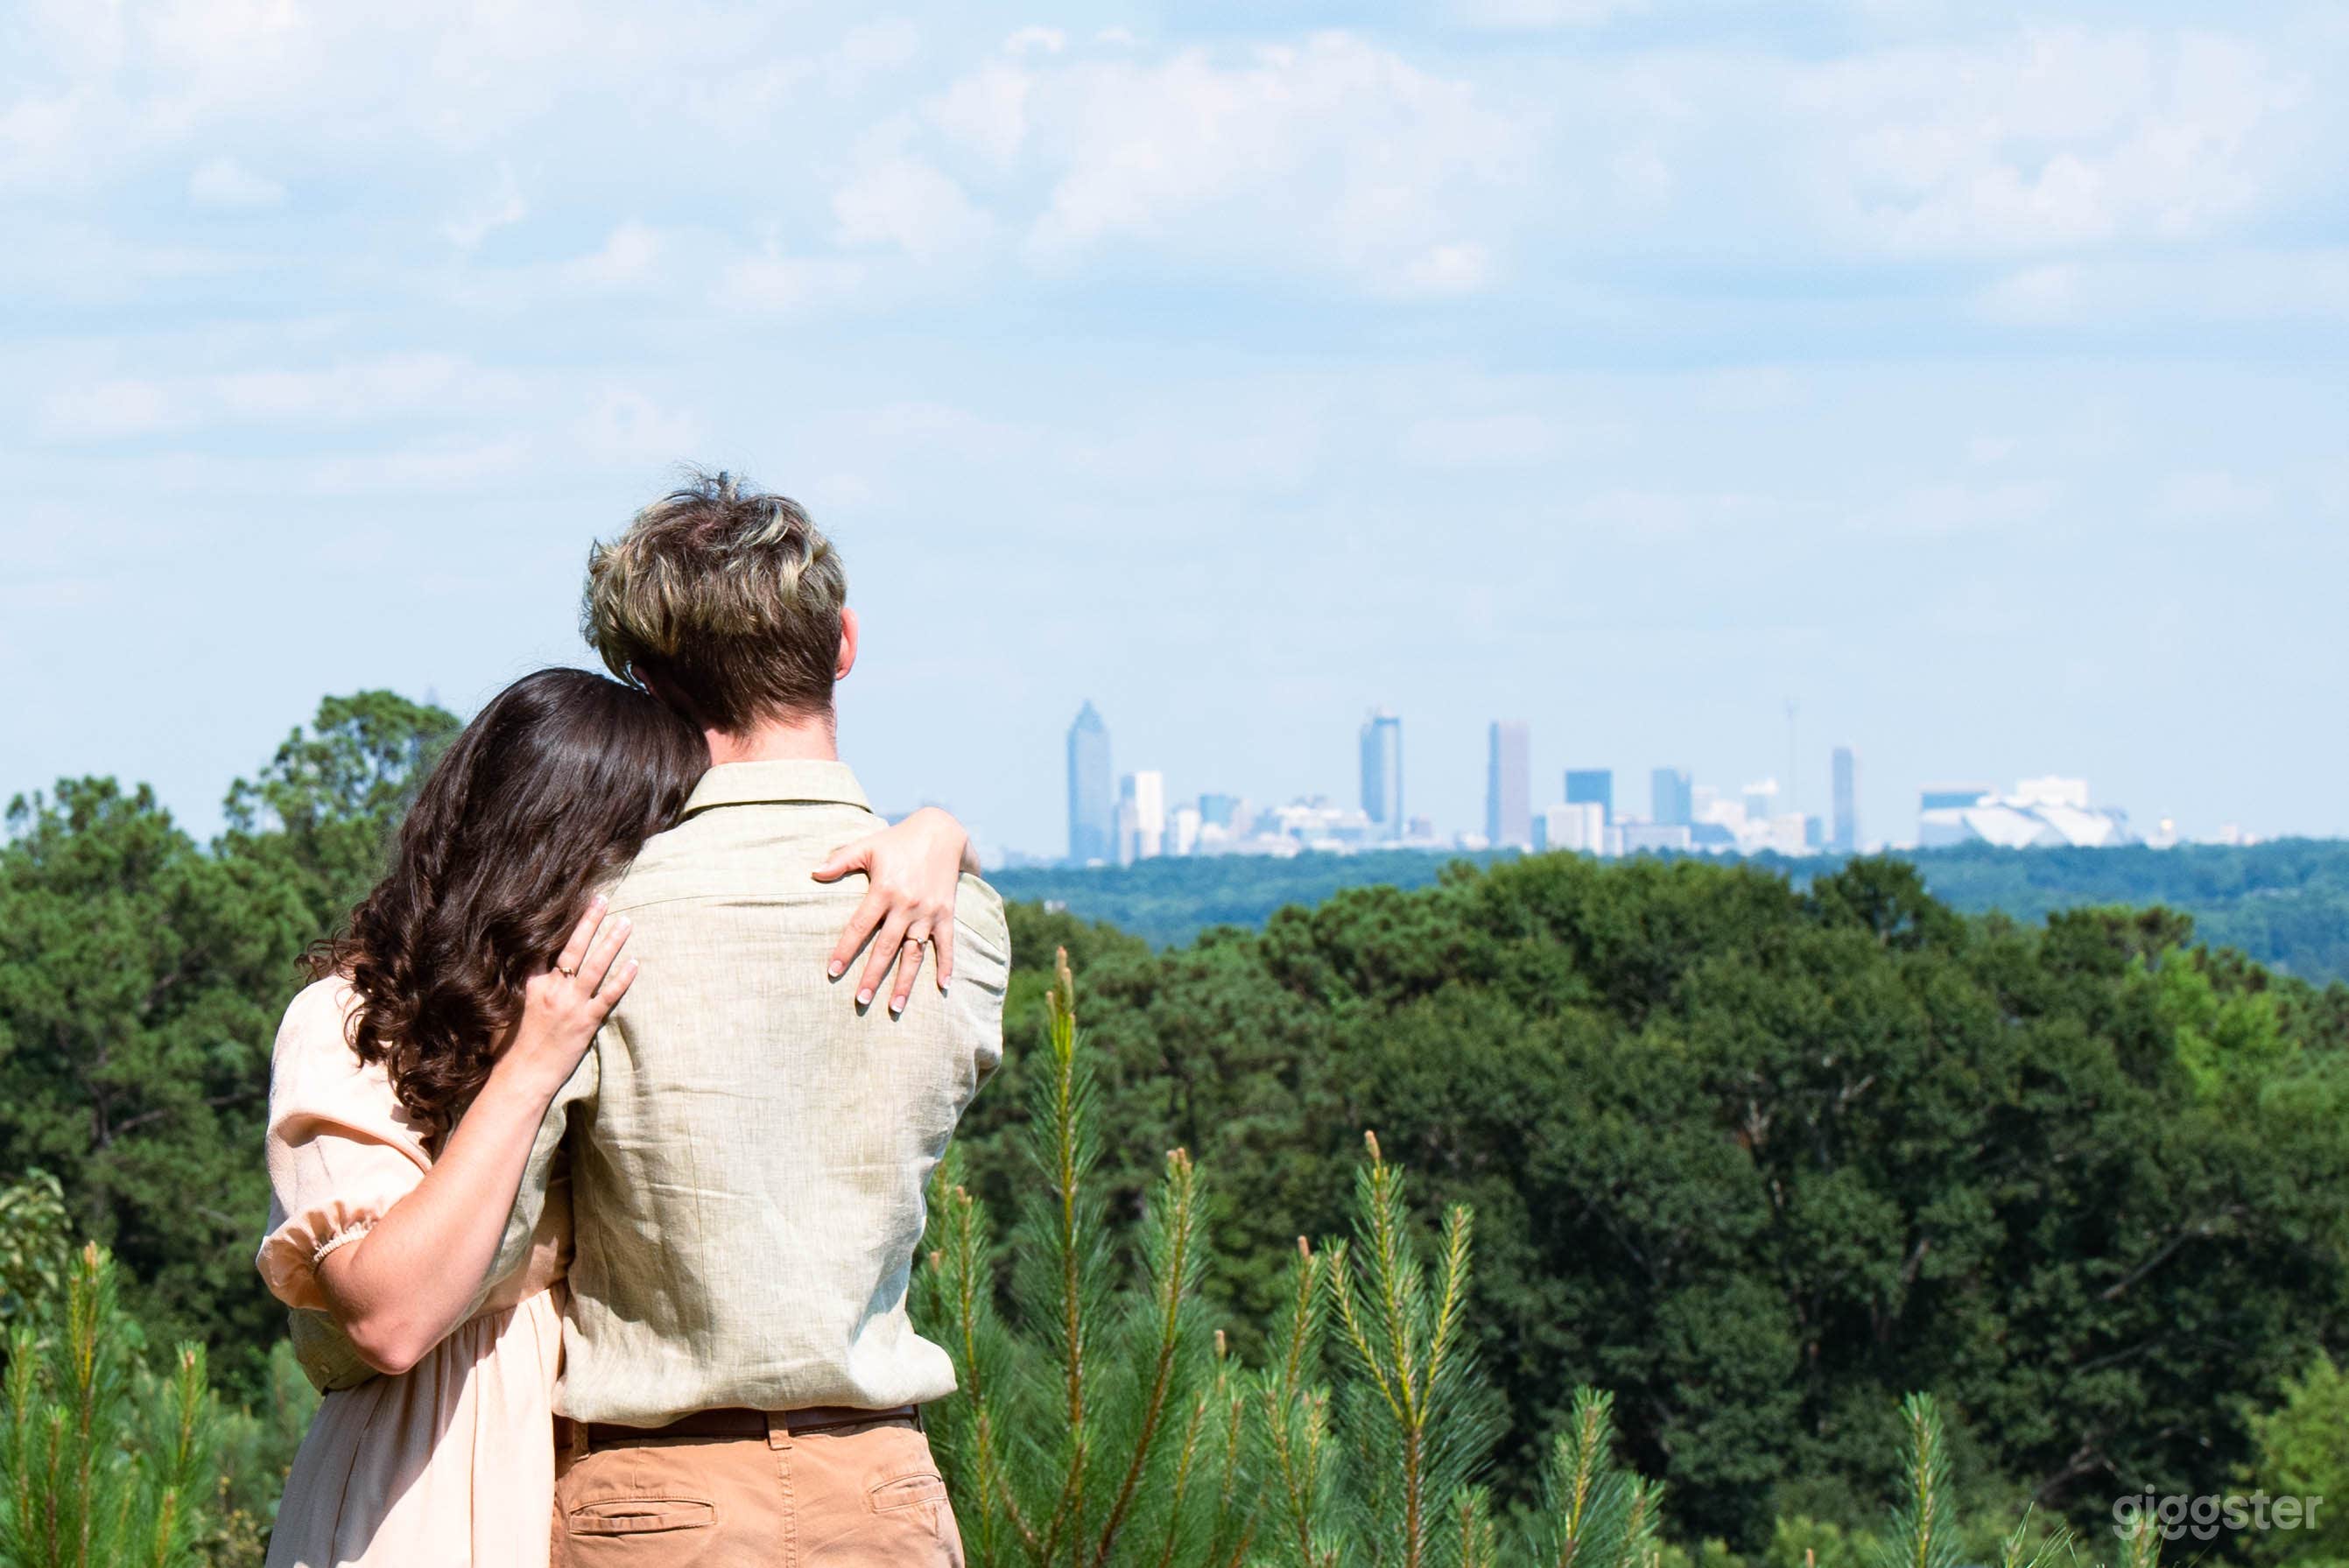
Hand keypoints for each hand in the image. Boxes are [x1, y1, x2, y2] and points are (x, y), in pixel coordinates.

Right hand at [498, 896, 635, 1091]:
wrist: (522, 1075)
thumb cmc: (510, 1048)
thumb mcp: (506, 1009)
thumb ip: (518, 986)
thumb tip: (521, 967)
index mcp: (530, 984)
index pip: (544, 946)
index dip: (558, 923)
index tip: (569, 902)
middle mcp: (552, 989)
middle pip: (574, 948)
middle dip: (589, 921)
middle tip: (602, 900)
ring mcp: (571, 1004)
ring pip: (596, 965)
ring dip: (612, 941)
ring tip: (626, 922)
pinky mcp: (587, 1021)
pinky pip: (609, 995)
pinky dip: (623, 979)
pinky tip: (635, 963)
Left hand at [812, 806, 971, 1014]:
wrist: (942, 832)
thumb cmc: (897, 840)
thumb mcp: (867, 846)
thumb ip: (840, 860)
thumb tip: (813, 873)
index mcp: (884, 890)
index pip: (860, 927)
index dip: (845, 950)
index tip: (832, 971)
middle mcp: (907, 905)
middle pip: (886, 947)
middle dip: (872, 976)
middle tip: (860, 1001)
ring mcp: (928, 912)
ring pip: (914, 953)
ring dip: (906, 982)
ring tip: (895, 1008)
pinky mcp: (947, 914)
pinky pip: (947, 944)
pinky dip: (946, 965)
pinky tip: (942, 987)